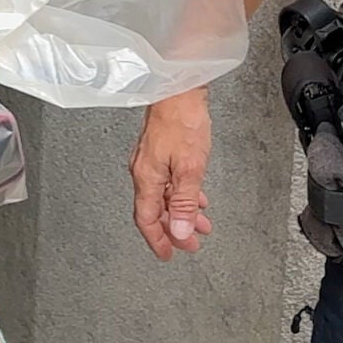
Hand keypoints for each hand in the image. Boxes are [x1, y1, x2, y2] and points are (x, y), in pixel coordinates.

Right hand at [130, 89, 214, 261]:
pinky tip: (194, 196)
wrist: (179, 88)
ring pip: (163, 197)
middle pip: (155, 211)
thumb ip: (185, 202)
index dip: (158, 240)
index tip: (168, 254)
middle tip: (189, 243)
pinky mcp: (159, 151)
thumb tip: (179, 231)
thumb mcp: (190, 167)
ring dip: (181, 213)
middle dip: (174, 230)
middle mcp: (143, 171)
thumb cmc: (182, 120)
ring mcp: (150, 161)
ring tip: (199, 223)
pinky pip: (167, 182)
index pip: (147, 220)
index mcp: (147, 178)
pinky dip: (181, 195)